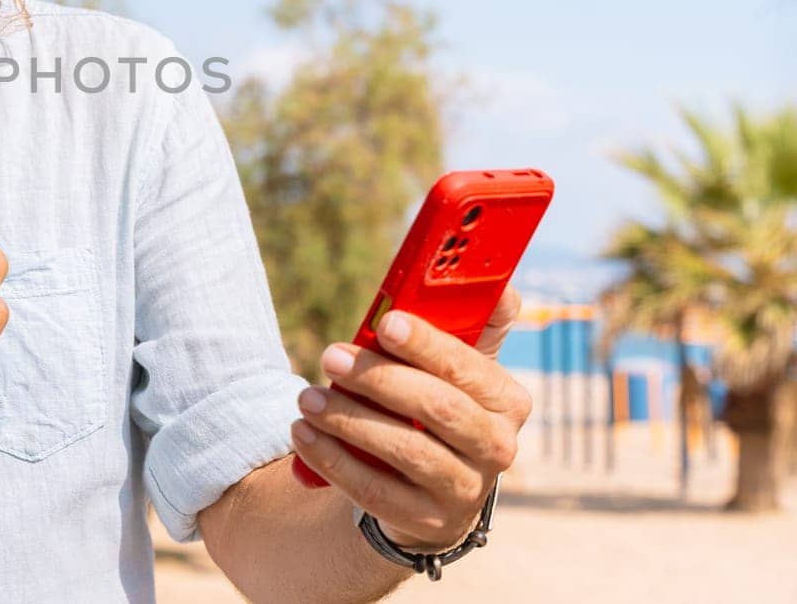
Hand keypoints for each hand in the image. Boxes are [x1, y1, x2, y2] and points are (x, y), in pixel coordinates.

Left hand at [289, 286, 531, 551]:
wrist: (428, 490)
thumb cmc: (434, 409)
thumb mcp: (453, 372)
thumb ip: (469, 329)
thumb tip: (502, 288)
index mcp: (507, 400)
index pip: (468, 367)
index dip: (426, 344)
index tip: (384, 321)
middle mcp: (497, 447)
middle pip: (437, 408)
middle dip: (378, 378)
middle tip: (330, 355)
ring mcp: (465, 489)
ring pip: (406, 450)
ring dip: (348, 419)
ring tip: (306, 397)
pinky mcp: (428, 521)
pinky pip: (376, 491)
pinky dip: (334, 460)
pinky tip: (304, 434)